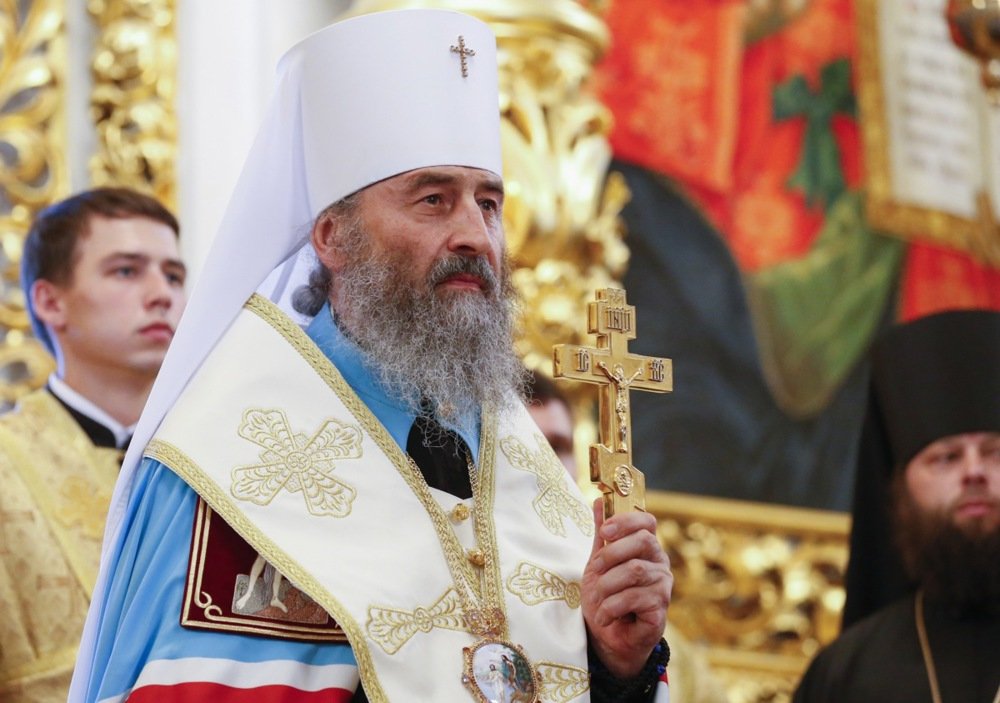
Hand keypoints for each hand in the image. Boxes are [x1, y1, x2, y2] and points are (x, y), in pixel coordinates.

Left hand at [582, 499, 671, 678]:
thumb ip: (602, 535)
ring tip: (597, 599)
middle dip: (612, 553)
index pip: (647, 522)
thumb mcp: (598, 562)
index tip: (604, 530)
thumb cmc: (605, 596)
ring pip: (634, 571)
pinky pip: (634, 598)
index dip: (626, 521)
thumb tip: (599, 499)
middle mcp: (660, 563)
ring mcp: (663, 586)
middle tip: (594, 569)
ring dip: (607, 585)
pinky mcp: (661, 609)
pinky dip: (611, 607)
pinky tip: (605, 616)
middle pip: (643, 542)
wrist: (606, 637)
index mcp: (646, 547)